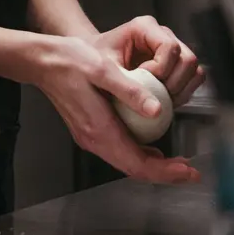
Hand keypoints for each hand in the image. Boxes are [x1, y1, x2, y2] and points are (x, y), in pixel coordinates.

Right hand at [26, 34, 200, 184]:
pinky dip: (139, 154)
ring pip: (127, 162)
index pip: (137, 163)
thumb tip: (157, 110)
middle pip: (134, 168)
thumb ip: (130, 91)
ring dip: (153, 166)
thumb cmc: (69, 61)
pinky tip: (153, 148)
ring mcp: (91, 137)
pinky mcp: (90, 130)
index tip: (187, 171)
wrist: (42, 62)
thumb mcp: (103, 69)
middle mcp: (94, 139)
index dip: (165, 171)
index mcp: (99, 128)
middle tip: (190, 171)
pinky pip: (119, 150)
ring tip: (178, 164)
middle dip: (164, 173)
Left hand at [98, 14, 203, 105]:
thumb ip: (128, 88)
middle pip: (188, 59)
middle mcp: (162, 36)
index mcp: (145, 27)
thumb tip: (155, 110)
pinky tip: (163, 100)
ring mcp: (170, 50)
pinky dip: (181, 94)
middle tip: (153, 93)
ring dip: (180, 90)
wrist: (89, 60)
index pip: (170, 47)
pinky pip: (191, 81)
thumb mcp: (105, 72)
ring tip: (159, 98)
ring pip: (194, 71)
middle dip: (173, 83)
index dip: (161, 69)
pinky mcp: (174, 65)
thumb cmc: (93, 60)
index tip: (143, 79)